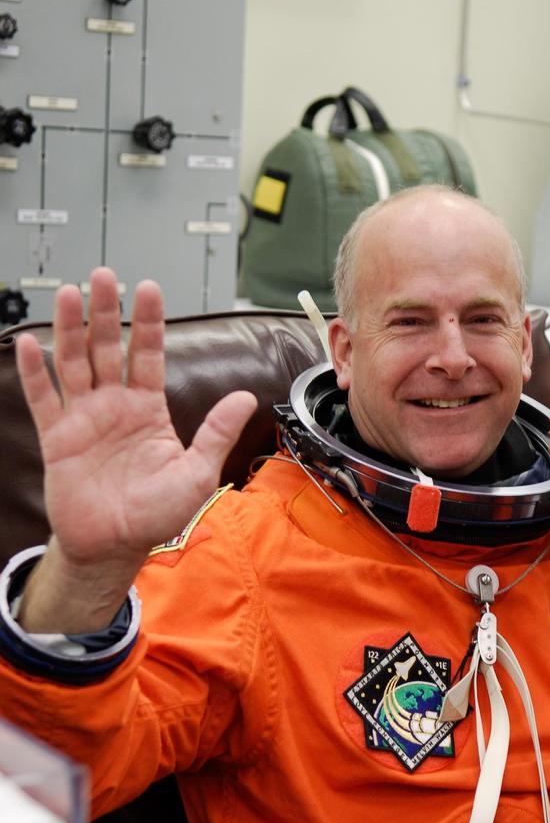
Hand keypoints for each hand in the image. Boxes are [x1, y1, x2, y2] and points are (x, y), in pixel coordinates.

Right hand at [15, 269, 256, 627]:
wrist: (116, 546)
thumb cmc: (156, 514)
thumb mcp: (197, 473)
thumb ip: (217, 432)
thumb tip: (246, 398)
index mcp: (147, 410)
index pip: (148, 355)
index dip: (148, 322)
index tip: (148, 288)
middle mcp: (114, 406)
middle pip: (107, 348)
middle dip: (106, 312)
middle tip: (105, 276)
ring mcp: (84, 419)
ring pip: (74, 363)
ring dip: (71, 329)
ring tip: (70, 293)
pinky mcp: (58, 439)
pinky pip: (44, 400)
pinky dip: (35, 372)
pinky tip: (30, 342)